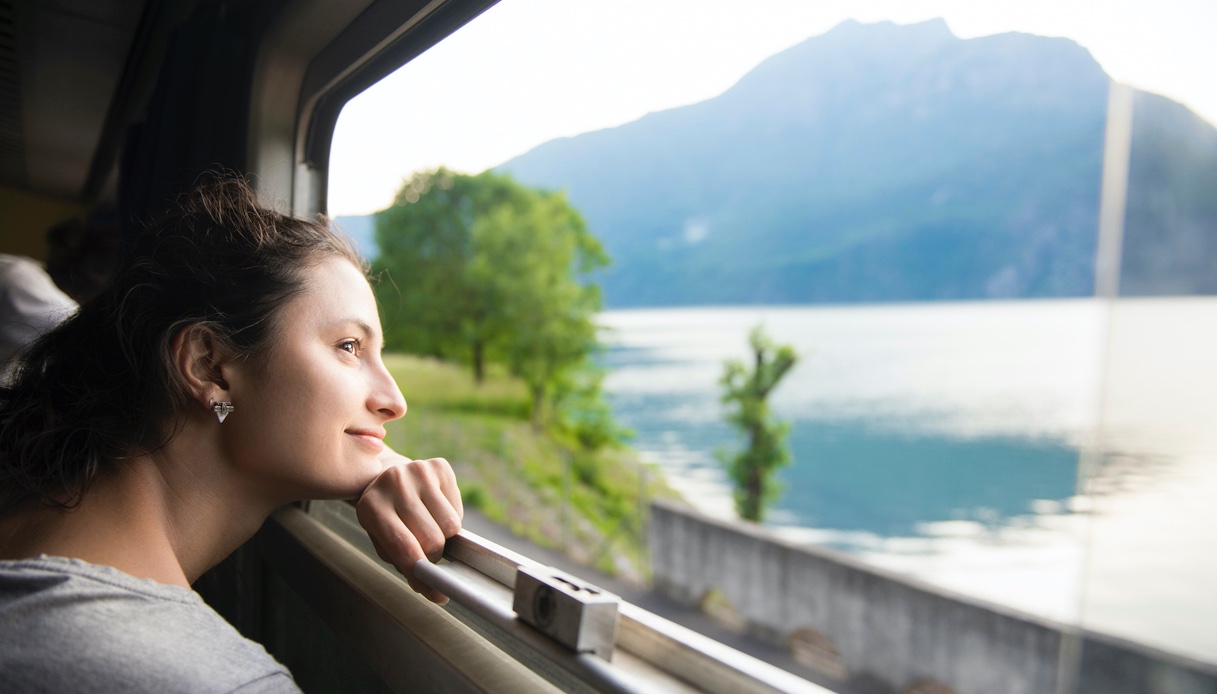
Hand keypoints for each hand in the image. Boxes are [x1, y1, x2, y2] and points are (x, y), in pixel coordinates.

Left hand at [355, 448, 462, 603]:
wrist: (387, 474)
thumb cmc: (386, 516)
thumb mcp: (381, 538)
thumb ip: (402, 561)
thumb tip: (431, 588)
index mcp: (371, 506)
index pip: (402, 547)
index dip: (421, 573)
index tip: (436, 593)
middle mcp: (393, 482)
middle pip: (431, 539)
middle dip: (433, 555)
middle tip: (426, 553)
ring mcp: (418, 470)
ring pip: (450, 526)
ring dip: (444, 537)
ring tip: (429, 528)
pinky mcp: (439, 466)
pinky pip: (458, 509)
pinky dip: (451, 517)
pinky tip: (435, 510)